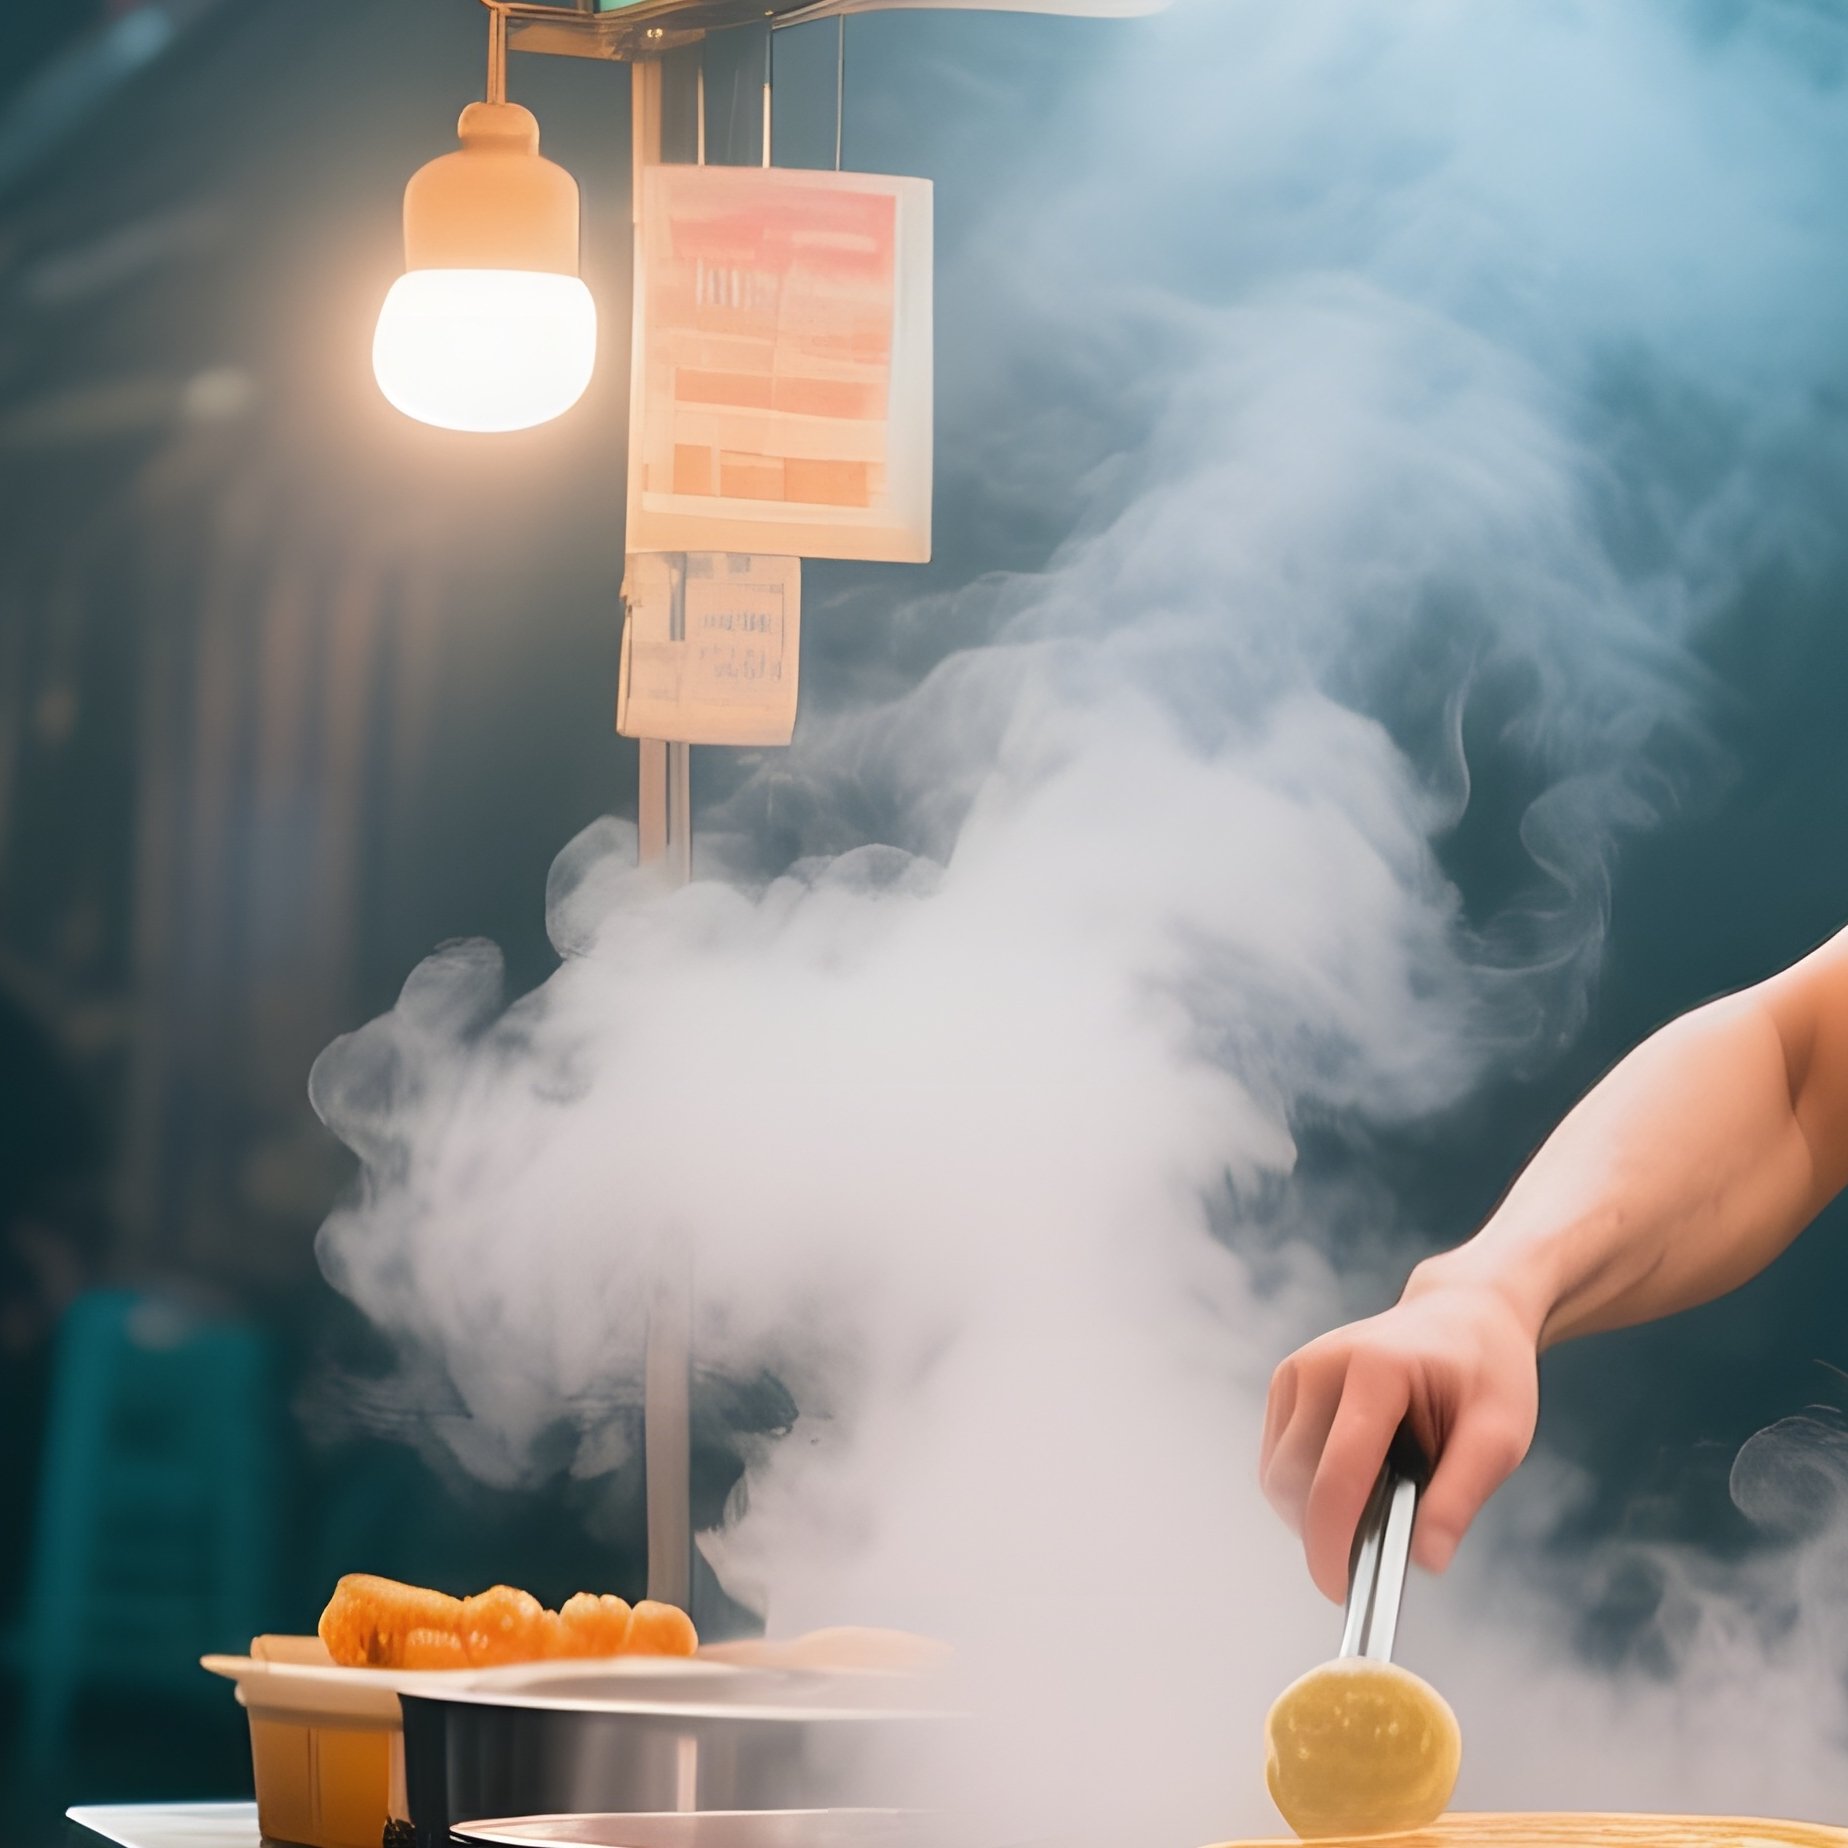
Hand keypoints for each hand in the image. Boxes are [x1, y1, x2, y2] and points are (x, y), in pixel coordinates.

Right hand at [1259, 1267, 1541, 1600]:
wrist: (1462, 1312)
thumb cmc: (1486, 1373)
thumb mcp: (1500, 1435)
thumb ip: (1461, 1496)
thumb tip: (1423, 1560)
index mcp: (1375, 1370)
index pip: (1338, 1474)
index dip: (1333, 1543)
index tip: (1343, 1592)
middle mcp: (1320, 1364)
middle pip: (1294, 1481)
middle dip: (1326, 1531)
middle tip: (1386, 1542)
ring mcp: (1296, 1370)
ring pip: (1278, 1475)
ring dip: (1316, 1511)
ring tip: (1382, 1495)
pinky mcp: (1286, 1382)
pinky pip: (1278, 1461)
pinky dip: (1308, 1489)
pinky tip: (1358, 1477)